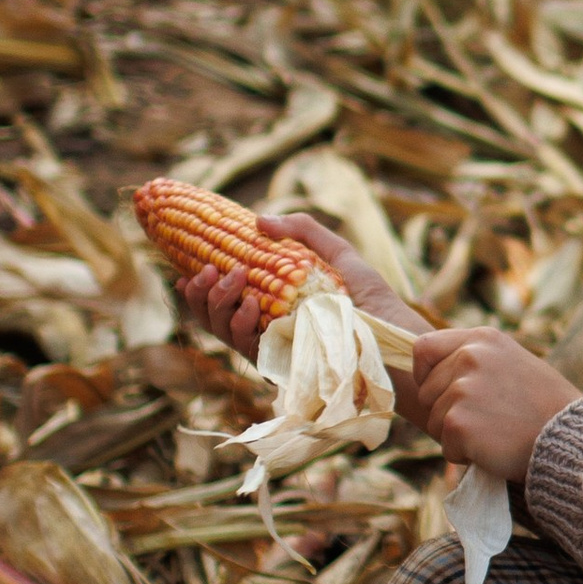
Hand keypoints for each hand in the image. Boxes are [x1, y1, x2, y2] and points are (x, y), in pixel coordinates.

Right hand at [178, 214, 429, 361]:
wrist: (396, 337)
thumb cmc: (372, 300)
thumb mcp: (338, 255)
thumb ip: (303, 231)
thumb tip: (259, 218)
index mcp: (272, 306)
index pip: (224, 300)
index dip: (199, 288)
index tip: (186, 270)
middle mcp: (267, 331)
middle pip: (214, 317)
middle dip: (202, 293)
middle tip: (209, 269)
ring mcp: (272, 350)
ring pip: (222, 331)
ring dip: (218, 303)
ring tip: (233, 276)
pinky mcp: (281, 366)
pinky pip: (246, 348)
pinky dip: (242, 324)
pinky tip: (251, 304)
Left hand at [405, 328, 581, 478]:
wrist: (570, 437)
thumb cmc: (546, 406)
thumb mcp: (513, 363)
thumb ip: (477, 361)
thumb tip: (437, 372)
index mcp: (482, 340)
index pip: (423, 348)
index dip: (425, 374)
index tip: (440, 391)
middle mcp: (469, 357)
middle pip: (426, 392)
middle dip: (447, 412)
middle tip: (487, 420)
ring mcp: (462, 389)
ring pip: (434, 420)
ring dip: (456, 435)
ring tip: (495, 433)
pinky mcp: (458, 422)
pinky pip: (445, 446)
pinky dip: (465, 455)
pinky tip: (494, 448)